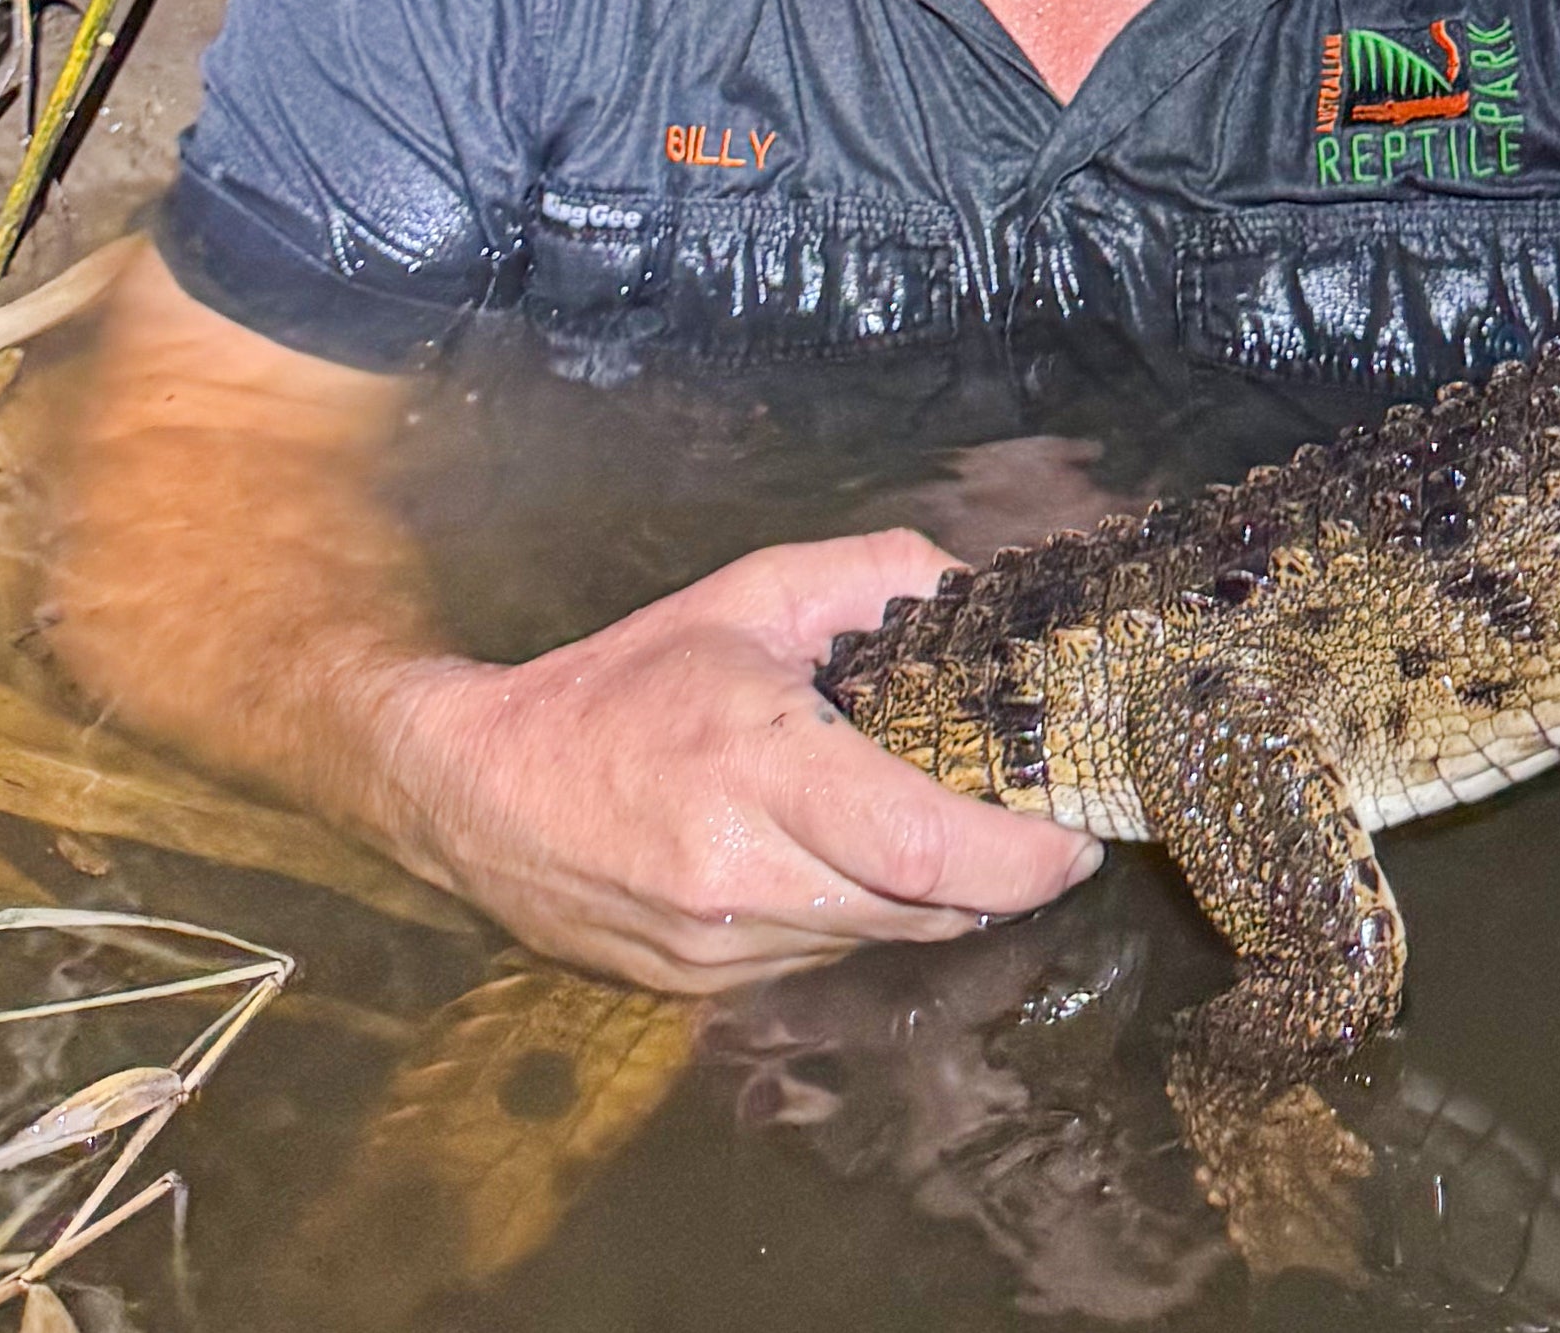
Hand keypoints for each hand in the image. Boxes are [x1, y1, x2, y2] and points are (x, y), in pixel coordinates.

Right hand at [362, 528, 1101, 992]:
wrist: (479, 787)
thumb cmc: (622, 682)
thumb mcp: (748, 594)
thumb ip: (875, 573)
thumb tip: (976, 588)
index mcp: (760, 767)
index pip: (926, 850)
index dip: (1024, 857)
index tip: (1079, 833)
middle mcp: (742, 874)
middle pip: (923, 911)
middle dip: (1004, 880)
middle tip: (1047, 830)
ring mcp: (721, 945)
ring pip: (882, 943)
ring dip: (935, 901)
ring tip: (953, 837)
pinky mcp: (704, 985)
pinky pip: (825, 960)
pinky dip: (863, 918)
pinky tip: (853, 865)